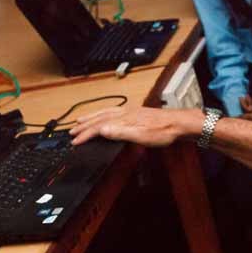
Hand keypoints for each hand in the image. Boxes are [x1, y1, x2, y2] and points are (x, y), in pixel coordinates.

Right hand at [70, 106, 197, 146]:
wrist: (179, 123)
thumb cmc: (163, 131)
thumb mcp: (141, 135)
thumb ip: (120, 132)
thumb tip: (101, 130)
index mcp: (123, 119)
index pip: (99, 126)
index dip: (86, 134)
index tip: (75, 141)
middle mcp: (124, 113)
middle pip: (99, 118)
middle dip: (84, 125)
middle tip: (72, 131)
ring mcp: (130, 112)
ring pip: (105, 113)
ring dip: (91, 118)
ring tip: (81, 121)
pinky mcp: (135, 113)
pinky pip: (113, 111)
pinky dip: (103, 114)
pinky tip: (105, 116)